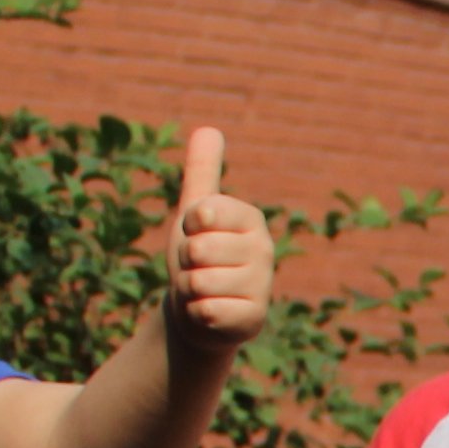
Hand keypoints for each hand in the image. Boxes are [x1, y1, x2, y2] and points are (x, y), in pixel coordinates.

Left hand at [166, 129, 273, 349]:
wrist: (201, 312)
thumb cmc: (198, 258)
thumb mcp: (195, 213)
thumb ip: (202, 172)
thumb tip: (209, 128)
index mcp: (250, 218)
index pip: (202, 212)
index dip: (187, 228)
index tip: (197, 235)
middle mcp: (263, 249)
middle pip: (197, 249)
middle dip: (185, 263)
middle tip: (197, 268)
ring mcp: (262, 285)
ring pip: (199, 281)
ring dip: (189, 290)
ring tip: (202, 291)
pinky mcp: (254, 318)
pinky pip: (207, 311)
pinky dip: (197, 314)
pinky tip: (210, 313)